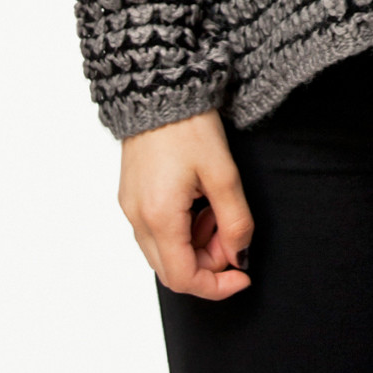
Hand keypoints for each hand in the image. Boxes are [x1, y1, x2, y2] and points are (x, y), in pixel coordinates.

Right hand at [118, 108, 254, 300]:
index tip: (242, 276)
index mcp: (159, 216)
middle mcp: (137, 218)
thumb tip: (239, 255)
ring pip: (164, 252)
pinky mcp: (131, 195)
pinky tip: (199, 201)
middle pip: (172, 270)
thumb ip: (235, 221)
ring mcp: (130, 207)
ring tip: (217, 209)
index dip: (216, 287)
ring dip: (196, 245)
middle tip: (232, 233)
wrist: (158, 86)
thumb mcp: (223, 173)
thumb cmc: (188, 124)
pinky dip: (182, 229)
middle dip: (208, 263)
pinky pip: (156, 231)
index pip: (183, 278)